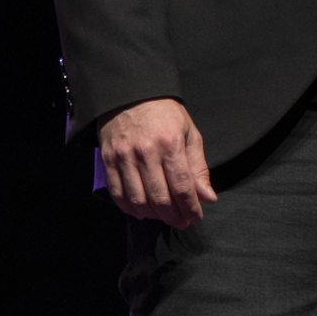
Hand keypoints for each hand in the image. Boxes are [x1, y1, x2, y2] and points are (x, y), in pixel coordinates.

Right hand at [99, 97, 217, 228]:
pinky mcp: (109, 160)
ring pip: (139, 200)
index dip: (191, 208)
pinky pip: (118, 194)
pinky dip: (131, 208)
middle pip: (160, 198)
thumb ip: (198, 167)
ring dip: (153, 216)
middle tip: (182, 222)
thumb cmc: (165, 113)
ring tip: (164, 217)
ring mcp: (125, 157)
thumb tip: (208, 197)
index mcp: (171, 144)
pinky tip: (142, 211)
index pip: (183, 187)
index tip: (196, 218)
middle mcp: (146, 152)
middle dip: (174, 217)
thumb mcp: (189, 133)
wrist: (131, 93)